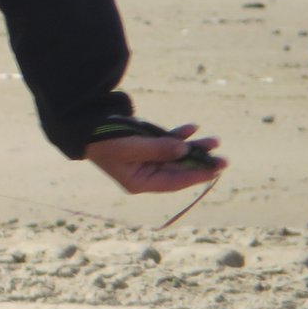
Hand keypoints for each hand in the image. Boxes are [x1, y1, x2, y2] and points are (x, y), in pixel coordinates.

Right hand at [85, 122, 224, 193]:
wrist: (84, 126)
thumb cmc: (104, 140)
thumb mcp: (131, 146)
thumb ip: (158, 149)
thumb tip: (185, 150)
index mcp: (140, 182)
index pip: (174, 182)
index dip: (196, 175)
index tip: (215, 170)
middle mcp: (145, 174)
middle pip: (178, 169)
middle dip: (200, 161)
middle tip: (223, 158)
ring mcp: (145, 160)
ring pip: (176, 156)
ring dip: (194, 147)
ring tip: (214, 140)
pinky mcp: (143, 146)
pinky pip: (166, 143)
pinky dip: (178, 136)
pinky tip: (192, 128)